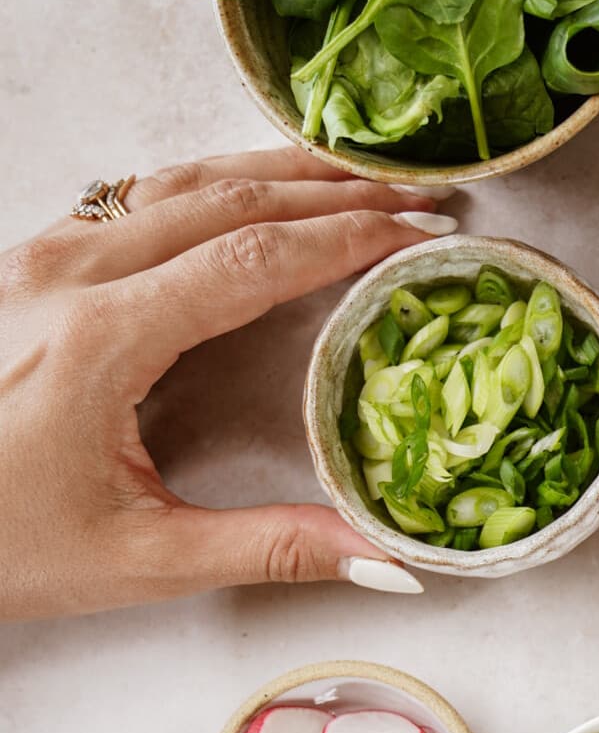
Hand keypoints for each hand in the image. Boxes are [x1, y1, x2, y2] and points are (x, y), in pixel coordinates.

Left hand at [0, 148, 458, 619]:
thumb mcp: (143, 560)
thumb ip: (272, 548)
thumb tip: (386, 559)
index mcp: (100, 338)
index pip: (255, 257)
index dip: (350, 238)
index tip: (424, 234)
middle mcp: (64, 275)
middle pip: (224, 196)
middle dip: (331, 189)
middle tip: (417, 196)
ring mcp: (34, 259)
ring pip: (173, 181)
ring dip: (271, 171)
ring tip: (354, 177)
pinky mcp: (19, 266)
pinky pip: (130, 197)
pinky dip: (209, 185)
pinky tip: (247, 196)